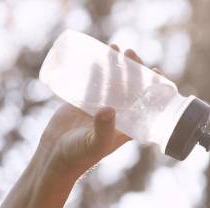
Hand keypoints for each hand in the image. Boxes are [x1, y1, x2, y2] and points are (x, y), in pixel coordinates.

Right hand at [36, 45, 157, 179]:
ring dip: (115, 66)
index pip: (146, 103)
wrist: (54, 158)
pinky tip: (97, 56)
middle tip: (130, 52)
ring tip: (115, 48)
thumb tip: (109, 109)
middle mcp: (117, 116)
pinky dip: (96, 70)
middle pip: (130, 87)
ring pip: (111, 82)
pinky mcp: (83, 104)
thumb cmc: (79, 155)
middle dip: (132, 69)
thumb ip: (104, 128)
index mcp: (128, 125)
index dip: (153, 87)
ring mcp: (100, 108)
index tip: (156, 71)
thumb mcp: (96, 143)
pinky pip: (92, 83)